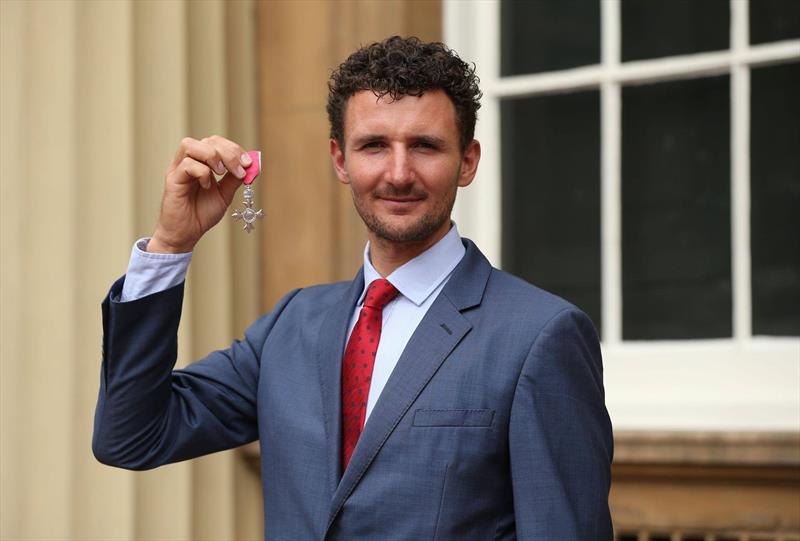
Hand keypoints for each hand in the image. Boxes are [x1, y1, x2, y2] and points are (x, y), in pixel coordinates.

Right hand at [148, 136, 251, 252]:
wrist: (187, 233)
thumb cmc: (202, 213)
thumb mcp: (225, 194)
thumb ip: (235, 179)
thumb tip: (252, 166)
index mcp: (202, 162)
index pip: (217, 142)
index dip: (234, 149)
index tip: (248, 163)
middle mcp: (189, 161)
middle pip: (207, 140)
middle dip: (228, 152)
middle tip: (240, 168)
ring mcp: (178, 169)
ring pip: (190, 145)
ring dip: (212, 156)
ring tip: (221, 173)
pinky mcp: (172, 179)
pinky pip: (186, 164)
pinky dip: (202, 172)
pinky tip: (207, 186)